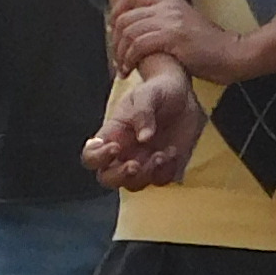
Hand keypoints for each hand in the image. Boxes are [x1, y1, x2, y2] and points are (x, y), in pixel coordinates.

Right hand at [84, 63, 199, 192]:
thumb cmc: (157, 90)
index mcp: (112, 135)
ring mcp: (144, 161)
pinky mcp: (165, 166)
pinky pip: (161, 179)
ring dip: (146, 175)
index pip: (91, 156)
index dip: (96, 158)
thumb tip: (144, 138)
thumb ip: (143, 113)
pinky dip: (166, 171)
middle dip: (119, 176)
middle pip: (108, 178)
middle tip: (135, 165)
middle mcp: (124, 153)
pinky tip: (174, 152)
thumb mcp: (147, 94)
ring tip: (162, 154)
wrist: (184, 93)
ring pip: (134, 184)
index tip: (114, 148)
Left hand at [107, 0, 239, 85]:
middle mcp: (168, 6)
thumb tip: (140, 33)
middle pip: (125, 17)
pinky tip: (131, 70)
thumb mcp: (185, 25)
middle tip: (117, 58)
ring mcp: (171, 21)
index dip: (115, 13)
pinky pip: (139, 46)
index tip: (112, 31)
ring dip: (120, 54)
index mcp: (170, 1)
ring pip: (129, 33)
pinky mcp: (173, 37)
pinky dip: (129, 60)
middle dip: (115, 41)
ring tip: (123, 68)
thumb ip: (165, 23)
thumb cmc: (211, 48)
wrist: (233, 54)